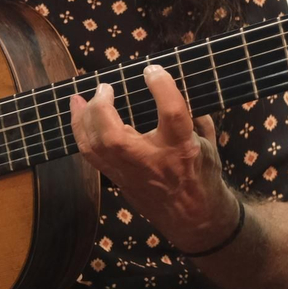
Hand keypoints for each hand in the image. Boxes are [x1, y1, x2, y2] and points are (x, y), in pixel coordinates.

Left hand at [68, 63, 237, 251]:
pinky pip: (91, 155)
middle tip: (105, 86)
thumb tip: (181, 85)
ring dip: (83, 119)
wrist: (194, 219)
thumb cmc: (203, 177)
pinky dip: (80, 131)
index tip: (151, 69)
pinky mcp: (118, 179)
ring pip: (95, 148)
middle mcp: (152, 162)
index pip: (172, 114)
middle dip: (102, 108)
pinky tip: (79, 114)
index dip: (162, 87)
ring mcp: (131, 173)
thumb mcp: (208, 143)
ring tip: (79, 97)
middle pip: (114, 138)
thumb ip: (194, 115)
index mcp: (182, 149)